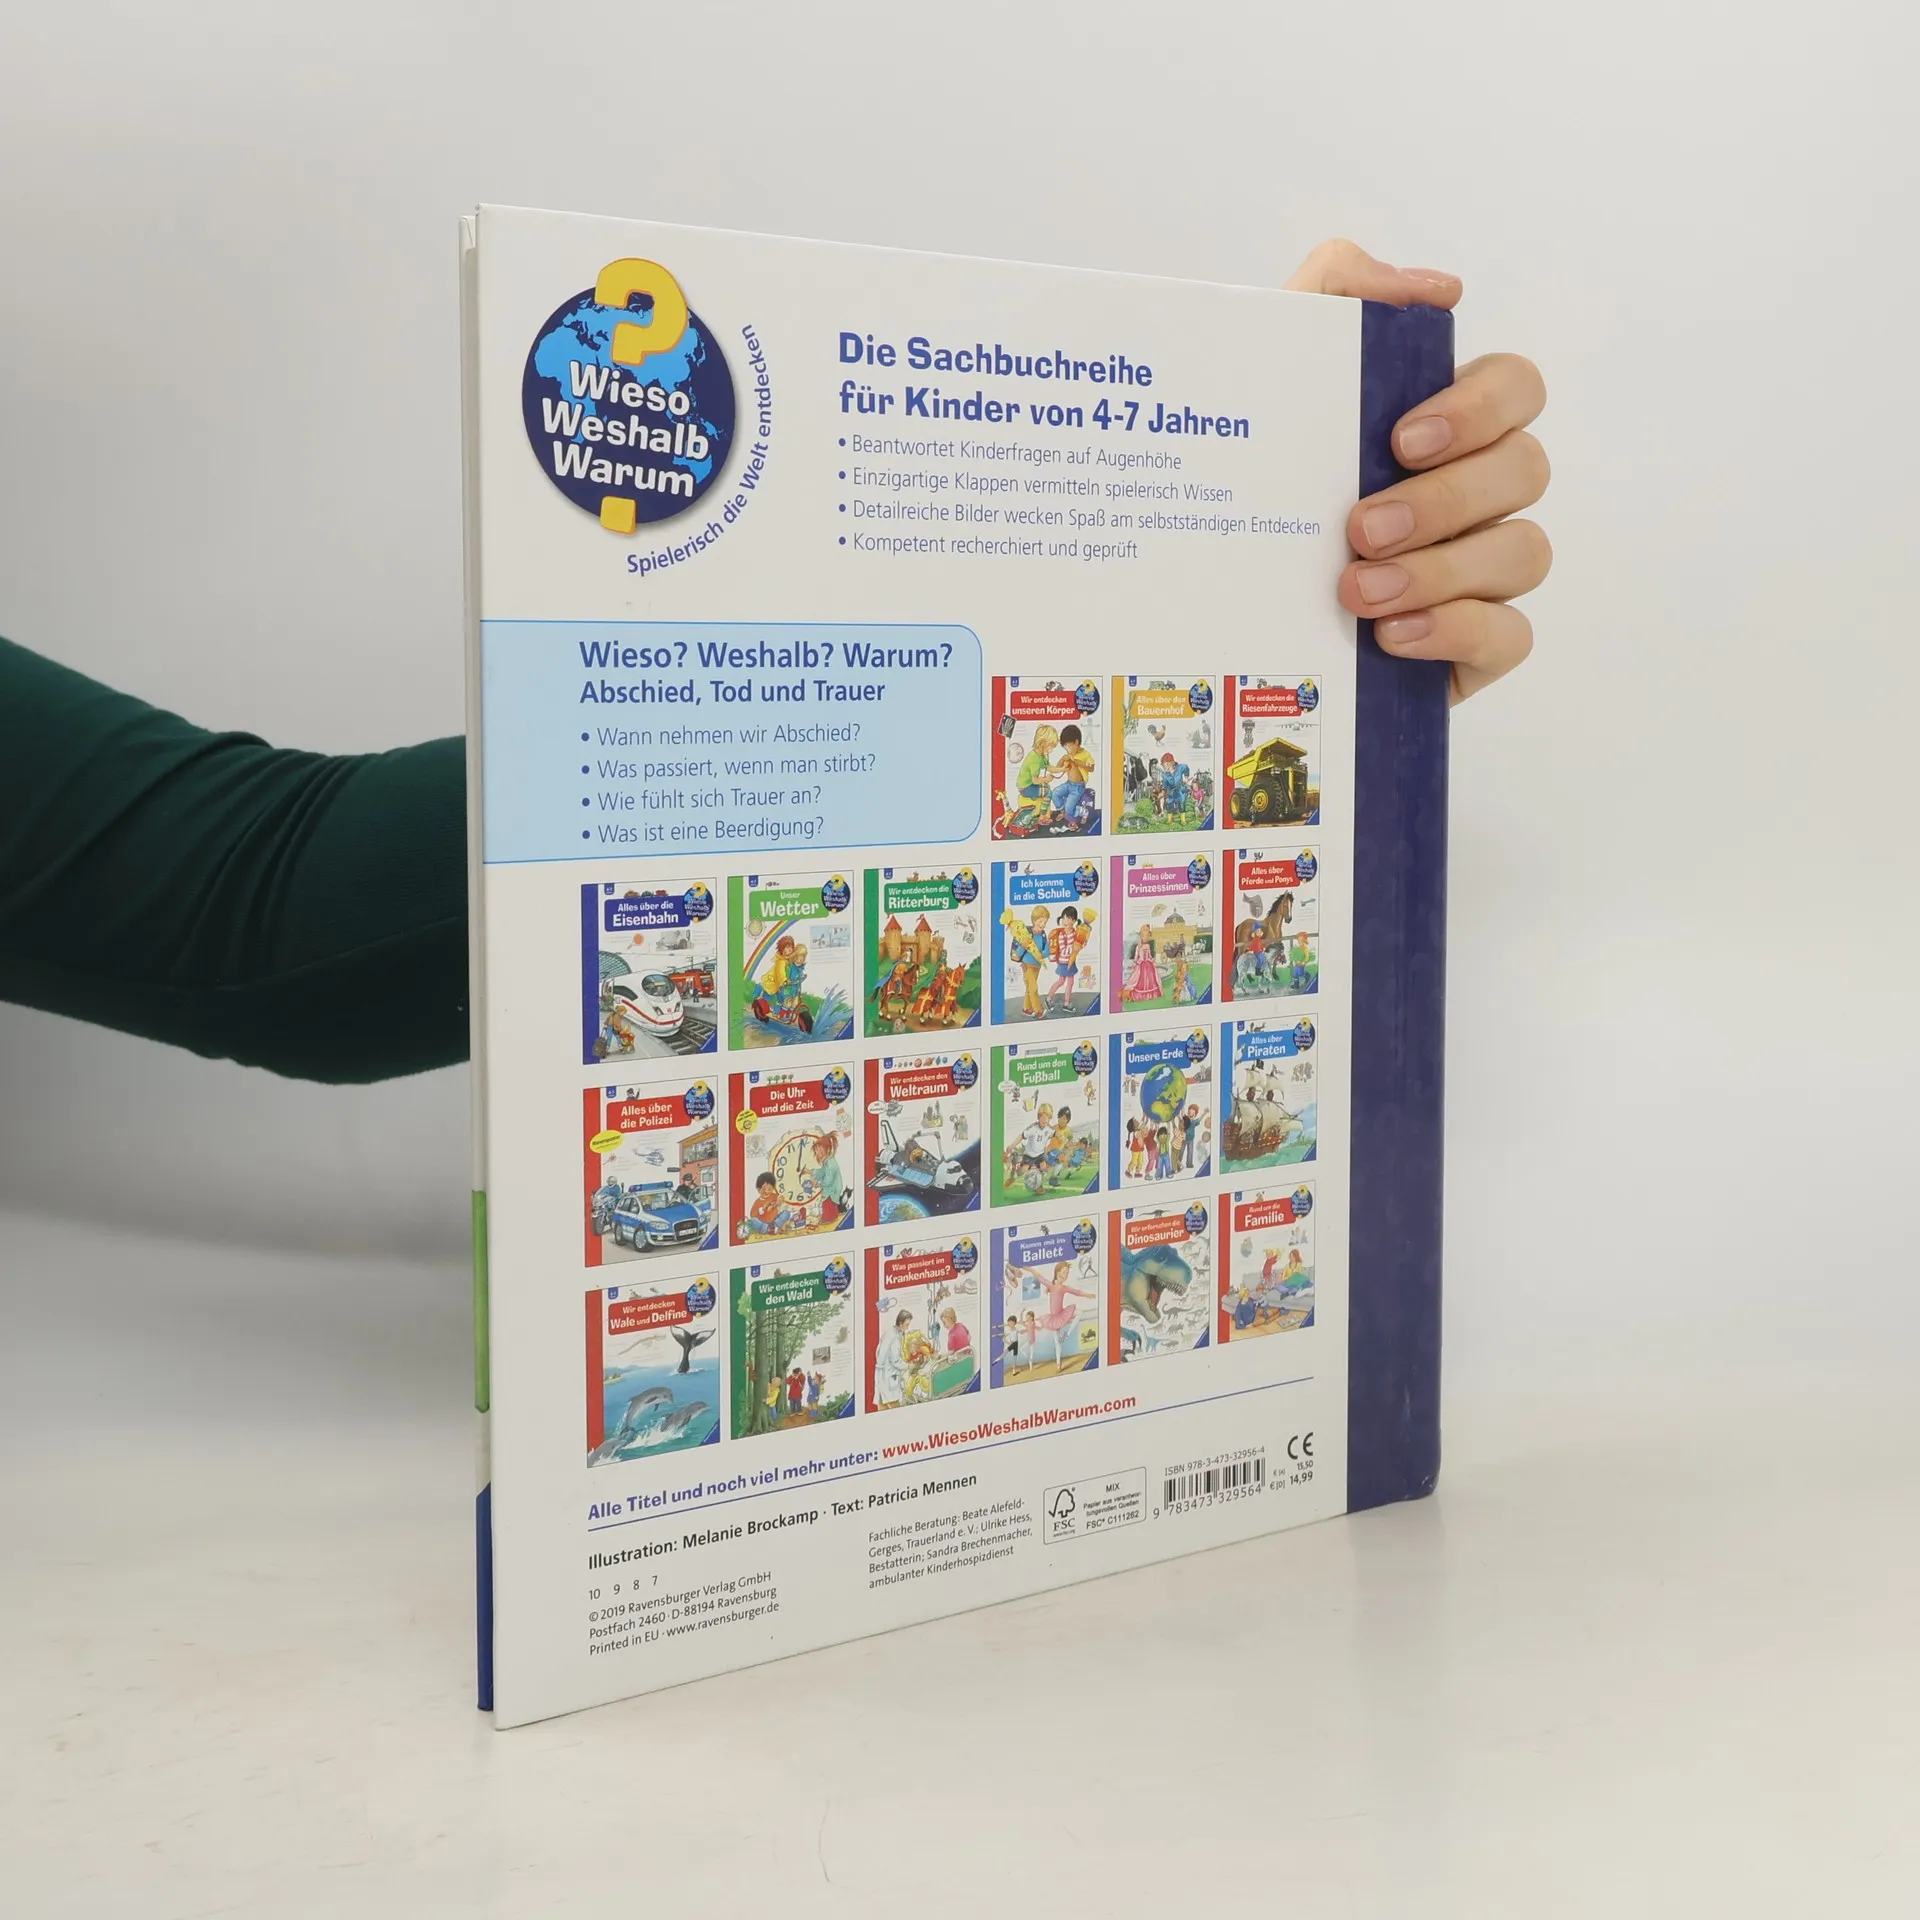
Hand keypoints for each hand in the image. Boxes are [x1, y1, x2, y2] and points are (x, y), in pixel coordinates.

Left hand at [1286, 239, 1549, 702]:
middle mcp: (1478, 495)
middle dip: (1446, 498)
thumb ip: (1337, 292)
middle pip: (1525, 470)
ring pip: (1524, 552)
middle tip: (1360, 528)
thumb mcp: (1269, 374)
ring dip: (1442, 570)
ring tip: (1356, 592)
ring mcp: (1482, 573)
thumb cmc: (1256, 488)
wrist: (1212, 611)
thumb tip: (1437, 290)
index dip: (1478, 408)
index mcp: (1445, 426)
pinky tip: (1392, 635)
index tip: (1400, 439)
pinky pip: (1511, 636)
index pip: (1516, 388)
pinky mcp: (1473, 648)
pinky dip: (1457, 632)